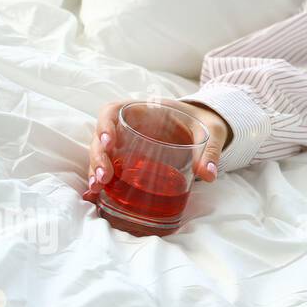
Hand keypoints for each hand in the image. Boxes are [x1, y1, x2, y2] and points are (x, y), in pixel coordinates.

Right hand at [81, 97, 230, 202]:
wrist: (205, 127)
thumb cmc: (203, 122)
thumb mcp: (211, 131)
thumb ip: (210, 150)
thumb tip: (208, 175)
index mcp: (144, 110)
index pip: (113, 110)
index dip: (105, 125)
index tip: (108, 142)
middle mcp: (129, 125)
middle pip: (101, 137)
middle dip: (98, 156)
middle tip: (103, 177)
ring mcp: (126, 142)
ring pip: (101, 153)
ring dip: (95, 169)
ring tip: (96, 189)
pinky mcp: (129, 158)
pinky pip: (110, 166)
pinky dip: (101, 179)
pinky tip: (95, 195)